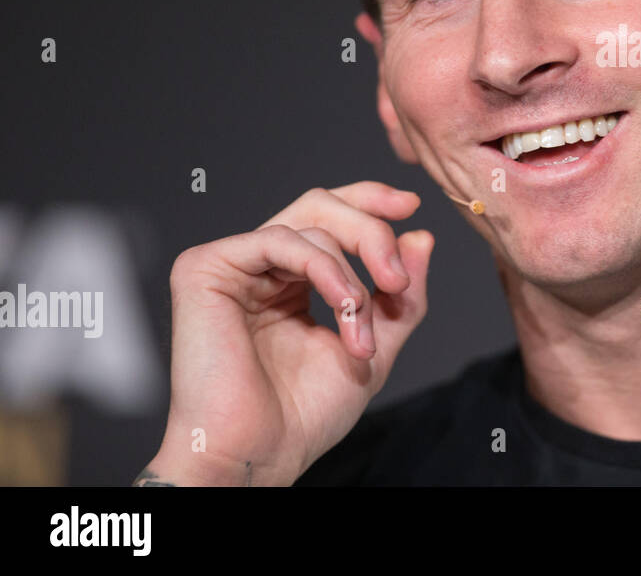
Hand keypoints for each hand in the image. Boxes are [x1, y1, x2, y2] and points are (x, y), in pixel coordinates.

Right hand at [137, 181, 433, 485]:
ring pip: (309, 221)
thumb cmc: (304, 415)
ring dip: (353, 276)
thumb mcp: (375, 343)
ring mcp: (231, 265)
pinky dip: (325, 269)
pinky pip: (280, 240)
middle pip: (321, 205)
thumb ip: (400, 294)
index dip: (370, 201)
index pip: (330, 216)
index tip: (412, 206)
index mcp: (290, 280)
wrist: (261, 454)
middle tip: (397, 282)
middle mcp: (259, 267)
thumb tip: (421, 237)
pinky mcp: (205, 269)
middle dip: (372, 233)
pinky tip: (345, 306)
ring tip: (363, 330)